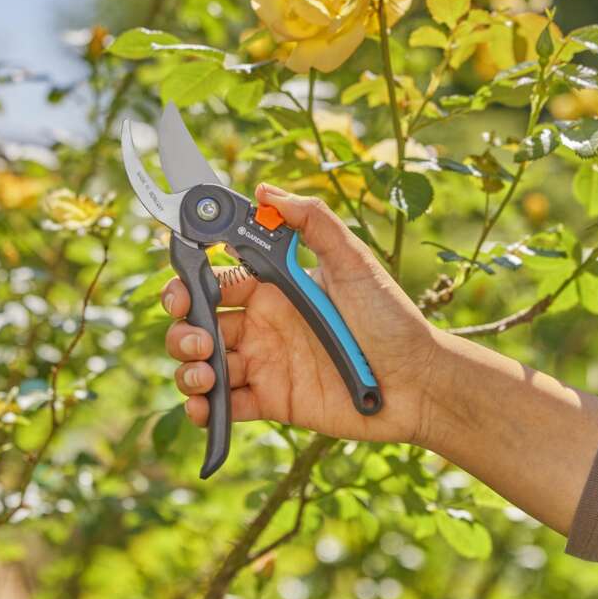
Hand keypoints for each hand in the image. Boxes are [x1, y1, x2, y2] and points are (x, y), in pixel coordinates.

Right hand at [163, 184, 439, 444]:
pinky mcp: (271, 401)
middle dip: (182, 326)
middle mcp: (262, 325)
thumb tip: (266, 190)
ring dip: (188, 367)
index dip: (188, 282)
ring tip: (206, 372)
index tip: (180, 288)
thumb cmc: (391, 319)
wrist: (418, 382)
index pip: (215, 279)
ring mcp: (264, 364)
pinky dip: (204, 408)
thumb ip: (313, 222)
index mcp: (274, 289)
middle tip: (197, 337)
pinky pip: (225, 405)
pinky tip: (205, 405)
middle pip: (199, 321)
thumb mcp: (354, 263)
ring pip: (204, 364)